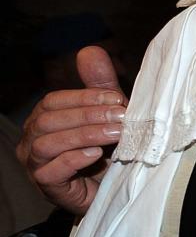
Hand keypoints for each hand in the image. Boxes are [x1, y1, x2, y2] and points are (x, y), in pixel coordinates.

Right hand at [17, 46, 126, 214]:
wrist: (112, 187)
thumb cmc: (107, 147)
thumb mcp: (108, 113)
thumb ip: (99, 85)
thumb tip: (89, 50)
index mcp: (44, 117)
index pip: (54, 100)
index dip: (85, 97)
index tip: (117, 99)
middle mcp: (33, 139)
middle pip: (49, 121)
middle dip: (88, 116)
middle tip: (121, 117)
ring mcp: (36, 164)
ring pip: (48, 144)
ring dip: (84, 136)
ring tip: (114, 135)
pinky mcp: (47, 187)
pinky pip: (50, 171)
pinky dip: (73, 160)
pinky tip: (95, 155)